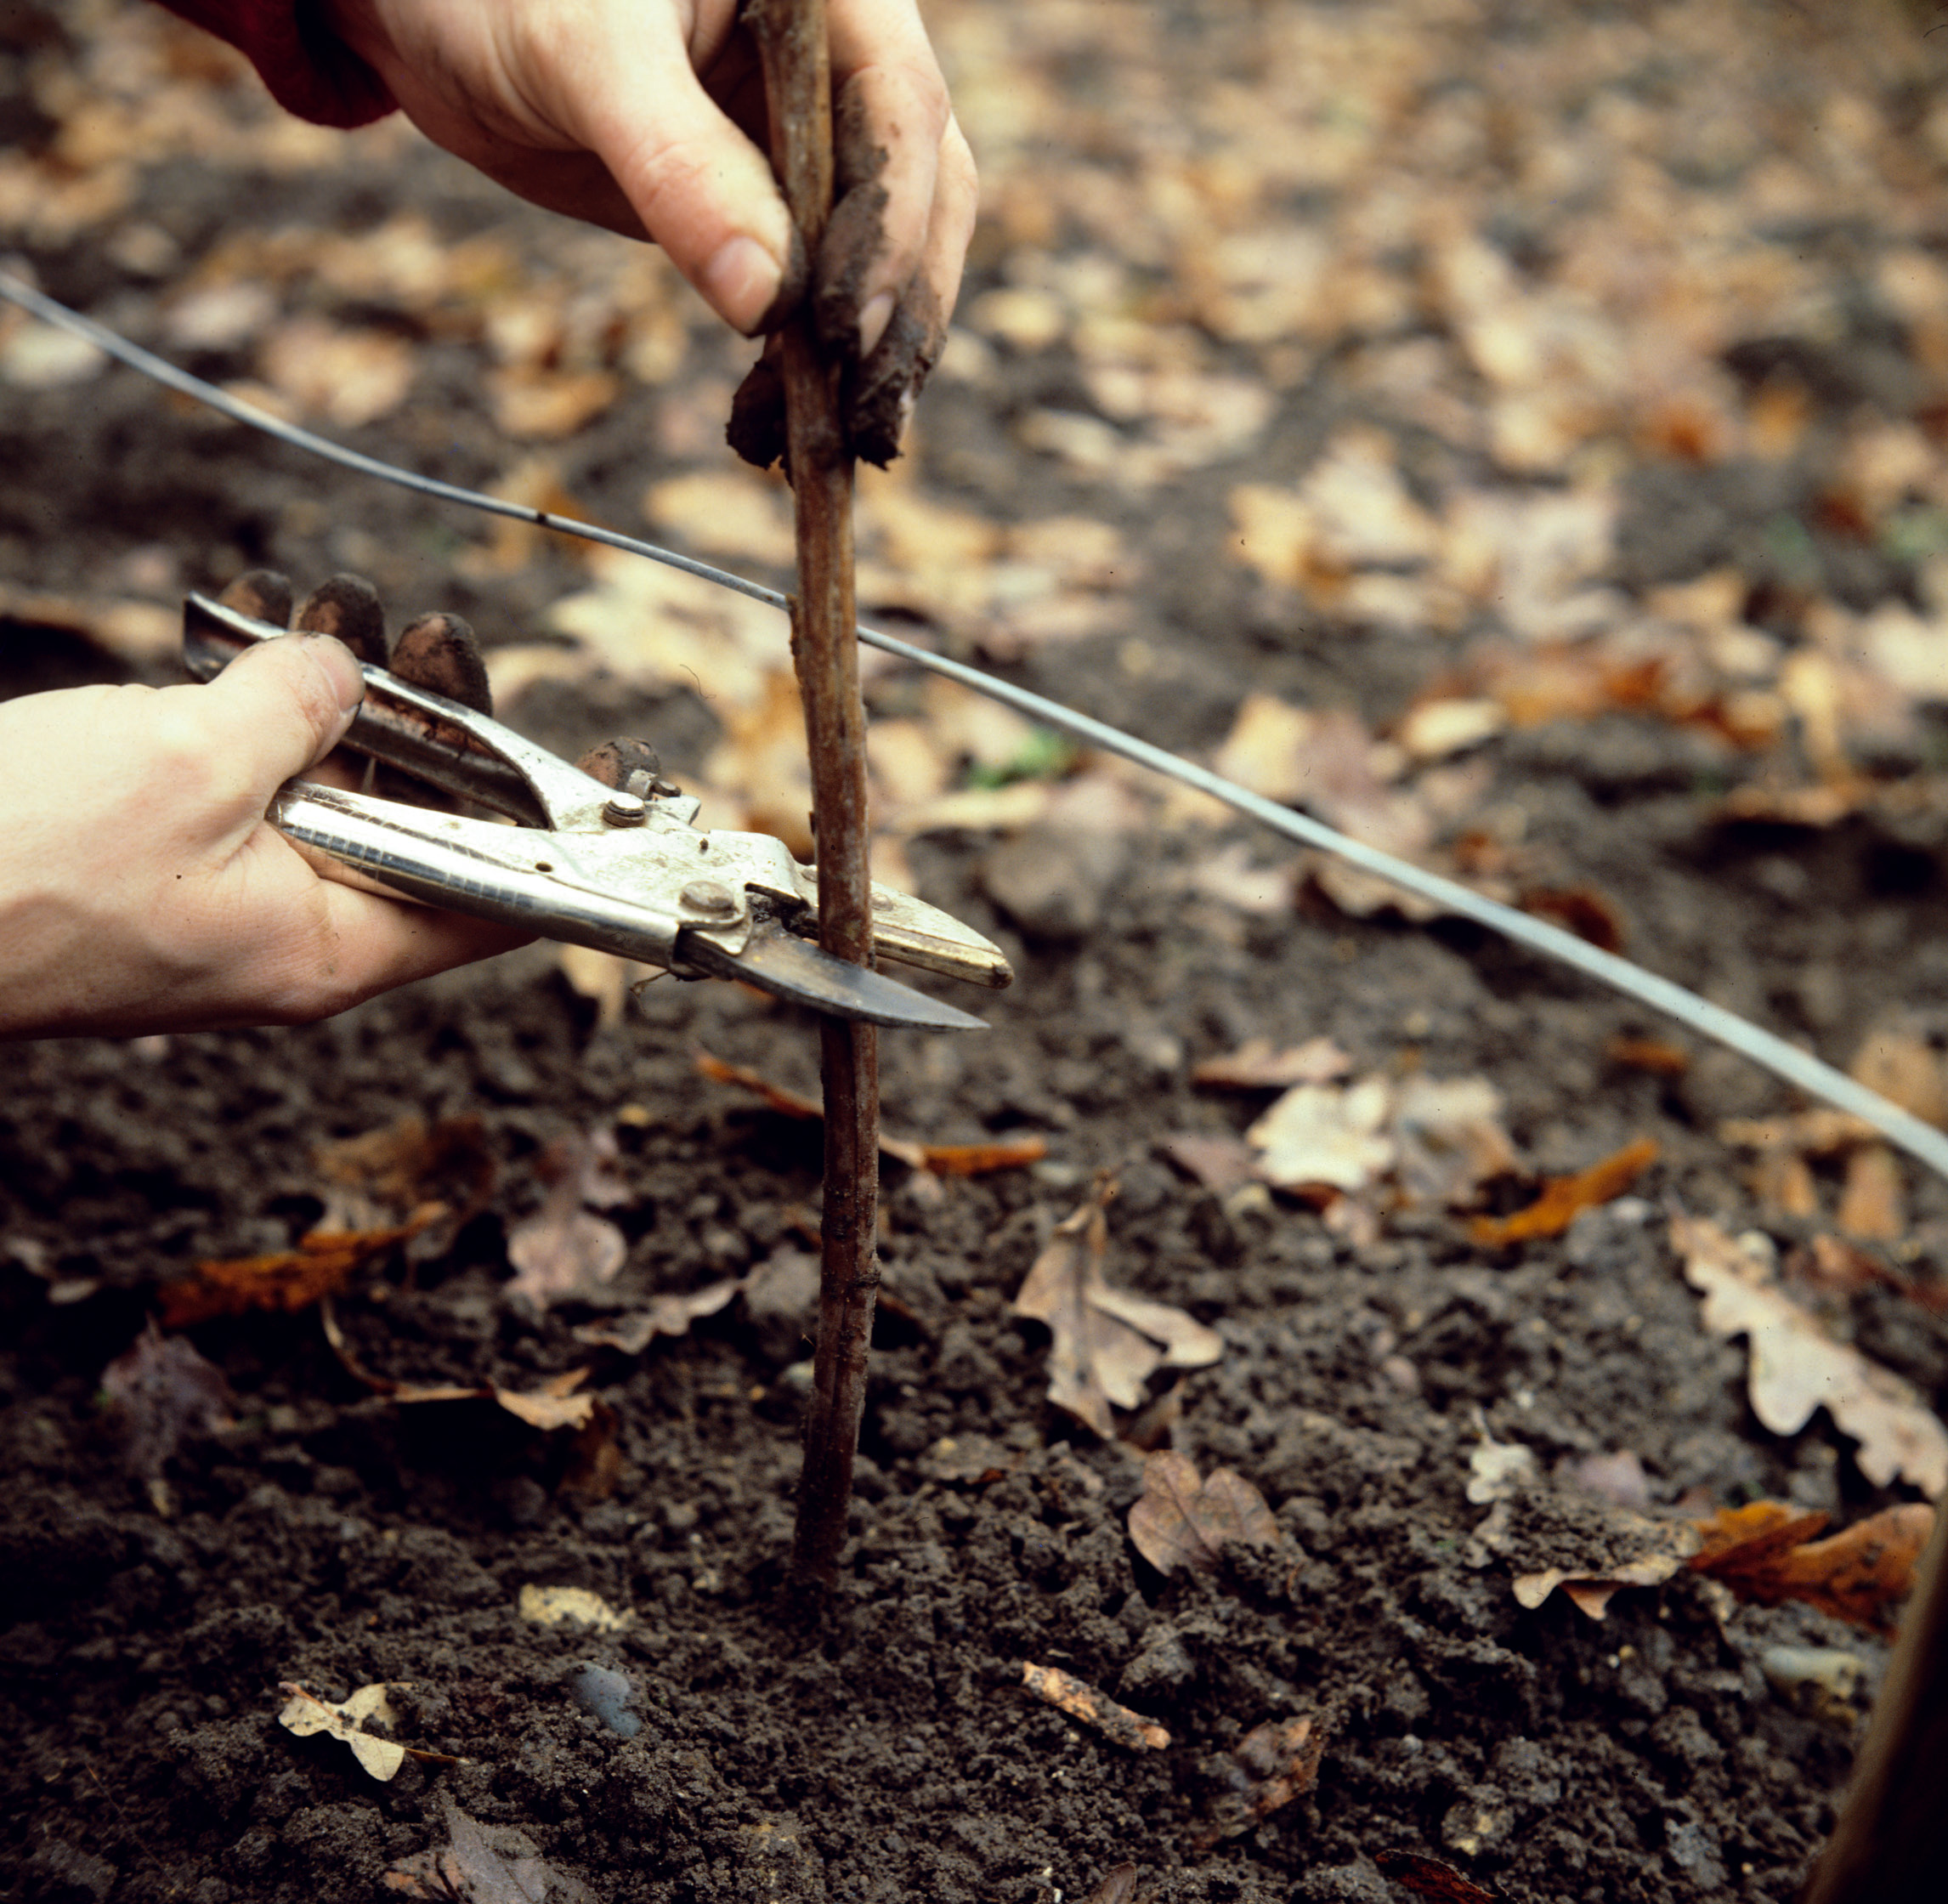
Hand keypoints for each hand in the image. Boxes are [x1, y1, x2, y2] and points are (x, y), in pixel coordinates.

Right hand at [0, 636, 527, 1037]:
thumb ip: (291, 711)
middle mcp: (290, 933)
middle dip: (424, 717)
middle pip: (408, 820)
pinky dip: (248, 704)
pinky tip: (249, 627)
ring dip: (330, 690)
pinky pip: (236, 778)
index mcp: (330, 945)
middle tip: (428, 638)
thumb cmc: (14, 873)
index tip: (597, 762)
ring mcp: (223, 898)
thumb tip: (339, 673)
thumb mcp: (190, 766)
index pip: (490, 900)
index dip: (552, 827)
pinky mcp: (157, 861)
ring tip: (331, 605)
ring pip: (317, 784)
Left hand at [323, 0, 976, 361]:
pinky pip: (817, 287)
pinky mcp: (774, 203)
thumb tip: (770, 304)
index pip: (901, 111)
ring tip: (826, 445)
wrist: (435, 11)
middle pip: (924, 192)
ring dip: (864, 355)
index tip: (846, 331)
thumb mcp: (586, 57)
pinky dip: (807, 359)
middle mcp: (844, 58)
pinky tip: (780, 423)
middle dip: (898, 311)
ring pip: (886, 252)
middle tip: (862, 420)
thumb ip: (680, 166)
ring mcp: (815, 136)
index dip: (889, 227)